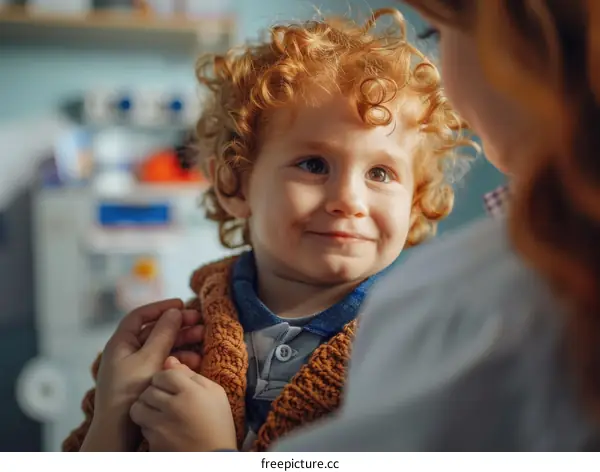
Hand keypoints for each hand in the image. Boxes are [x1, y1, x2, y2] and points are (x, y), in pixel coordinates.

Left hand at [82, 299, 203, 450]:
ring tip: (202, 338)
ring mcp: (137, 367)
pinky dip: (179, 359)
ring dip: (182, 341)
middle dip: (178, 325)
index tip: (180, 304)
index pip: (139, 316)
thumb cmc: (128, 392)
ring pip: (163, 346)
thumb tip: (174, 312)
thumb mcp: (148, 359)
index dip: (160, 307)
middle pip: (155, 330)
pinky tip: (195, 360)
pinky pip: (165, 363)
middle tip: (198, 321)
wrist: (118, 430)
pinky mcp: (147, 380)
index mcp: (120, 343)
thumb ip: (163, 334)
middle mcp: (127, 352)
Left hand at [130, 357, 236, 451]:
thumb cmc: (218, 423)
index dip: (167, 377)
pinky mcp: (153, 442)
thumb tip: (170, 361)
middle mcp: (172, 407)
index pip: (165, 373)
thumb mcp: (215, 393)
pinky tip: (161, 427)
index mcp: (190, 392)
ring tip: (158, 411)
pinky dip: (148, 425)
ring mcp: (161, 426)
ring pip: (139, 407)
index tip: (172, 384)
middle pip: (149, 389)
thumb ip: (192, 375)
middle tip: (166, 398)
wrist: (214, 458)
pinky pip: (142, 426)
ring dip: (146, 407)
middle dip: (155, 391)